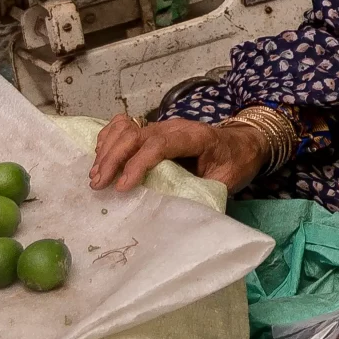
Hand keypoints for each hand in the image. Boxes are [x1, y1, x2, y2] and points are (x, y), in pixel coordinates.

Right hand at [89, 114, 268, 192]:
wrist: (243, 142)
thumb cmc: (235, 162)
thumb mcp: (228, 180)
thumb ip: (204, 191)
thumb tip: (180, 213)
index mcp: (196, 137)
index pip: (161, 144)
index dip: (138, 163)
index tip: (122, 187)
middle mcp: (175, 127)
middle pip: (137, 135)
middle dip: (114, 159)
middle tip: (99, 184)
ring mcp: (162, 125)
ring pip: (126, 128)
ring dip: (107, 150)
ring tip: (95, 176)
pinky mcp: (154, 130)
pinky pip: (125, 126)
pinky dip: (109, 138)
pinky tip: (99, 156)